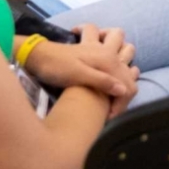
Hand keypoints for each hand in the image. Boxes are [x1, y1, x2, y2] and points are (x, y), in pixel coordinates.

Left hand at [24, 24, 138, 117]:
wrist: (38, 54)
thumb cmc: (56, 67)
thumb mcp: (77, 75)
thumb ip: (101, 81)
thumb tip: (123, 90)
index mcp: (108, 61)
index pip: (127, 87)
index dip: (120, 105)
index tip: (107, 117)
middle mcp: (110, 54)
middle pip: (130, 75)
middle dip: (124, 94)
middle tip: (108, 110)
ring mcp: (103, 51)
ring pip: (127, 51)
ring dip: (126, 65)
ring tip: (114, 87)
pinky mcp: (96, 51)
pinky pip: (115, 52)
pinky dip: (117, 59)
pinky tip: (107, 72)